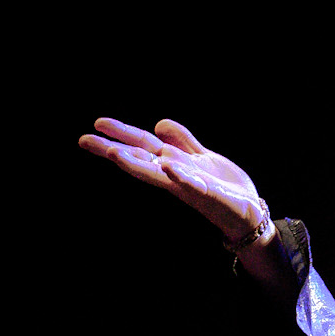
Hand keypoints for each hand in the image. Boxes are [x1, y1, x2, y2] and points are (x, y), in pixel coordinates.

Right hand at [77, 117, 268, 241]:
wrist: (248, 211)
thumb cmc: (222, 186)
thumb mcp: (200, 156)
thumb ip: (181, 140)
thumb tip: (158, 124)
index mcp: (172, 164)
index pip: (142, 146)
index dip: (120, 135)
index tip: (95, 126)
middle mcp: (175, 176)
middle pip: (140, 159)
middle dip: (113, 150)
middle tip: (85, 141)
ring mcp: (190, 186)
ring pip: (158, 175)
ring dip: (136, 165)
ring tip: (115, 154)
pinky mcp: (210, 195)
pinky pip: (193, 185)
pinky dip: (181, 177)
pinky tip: (169, 168)